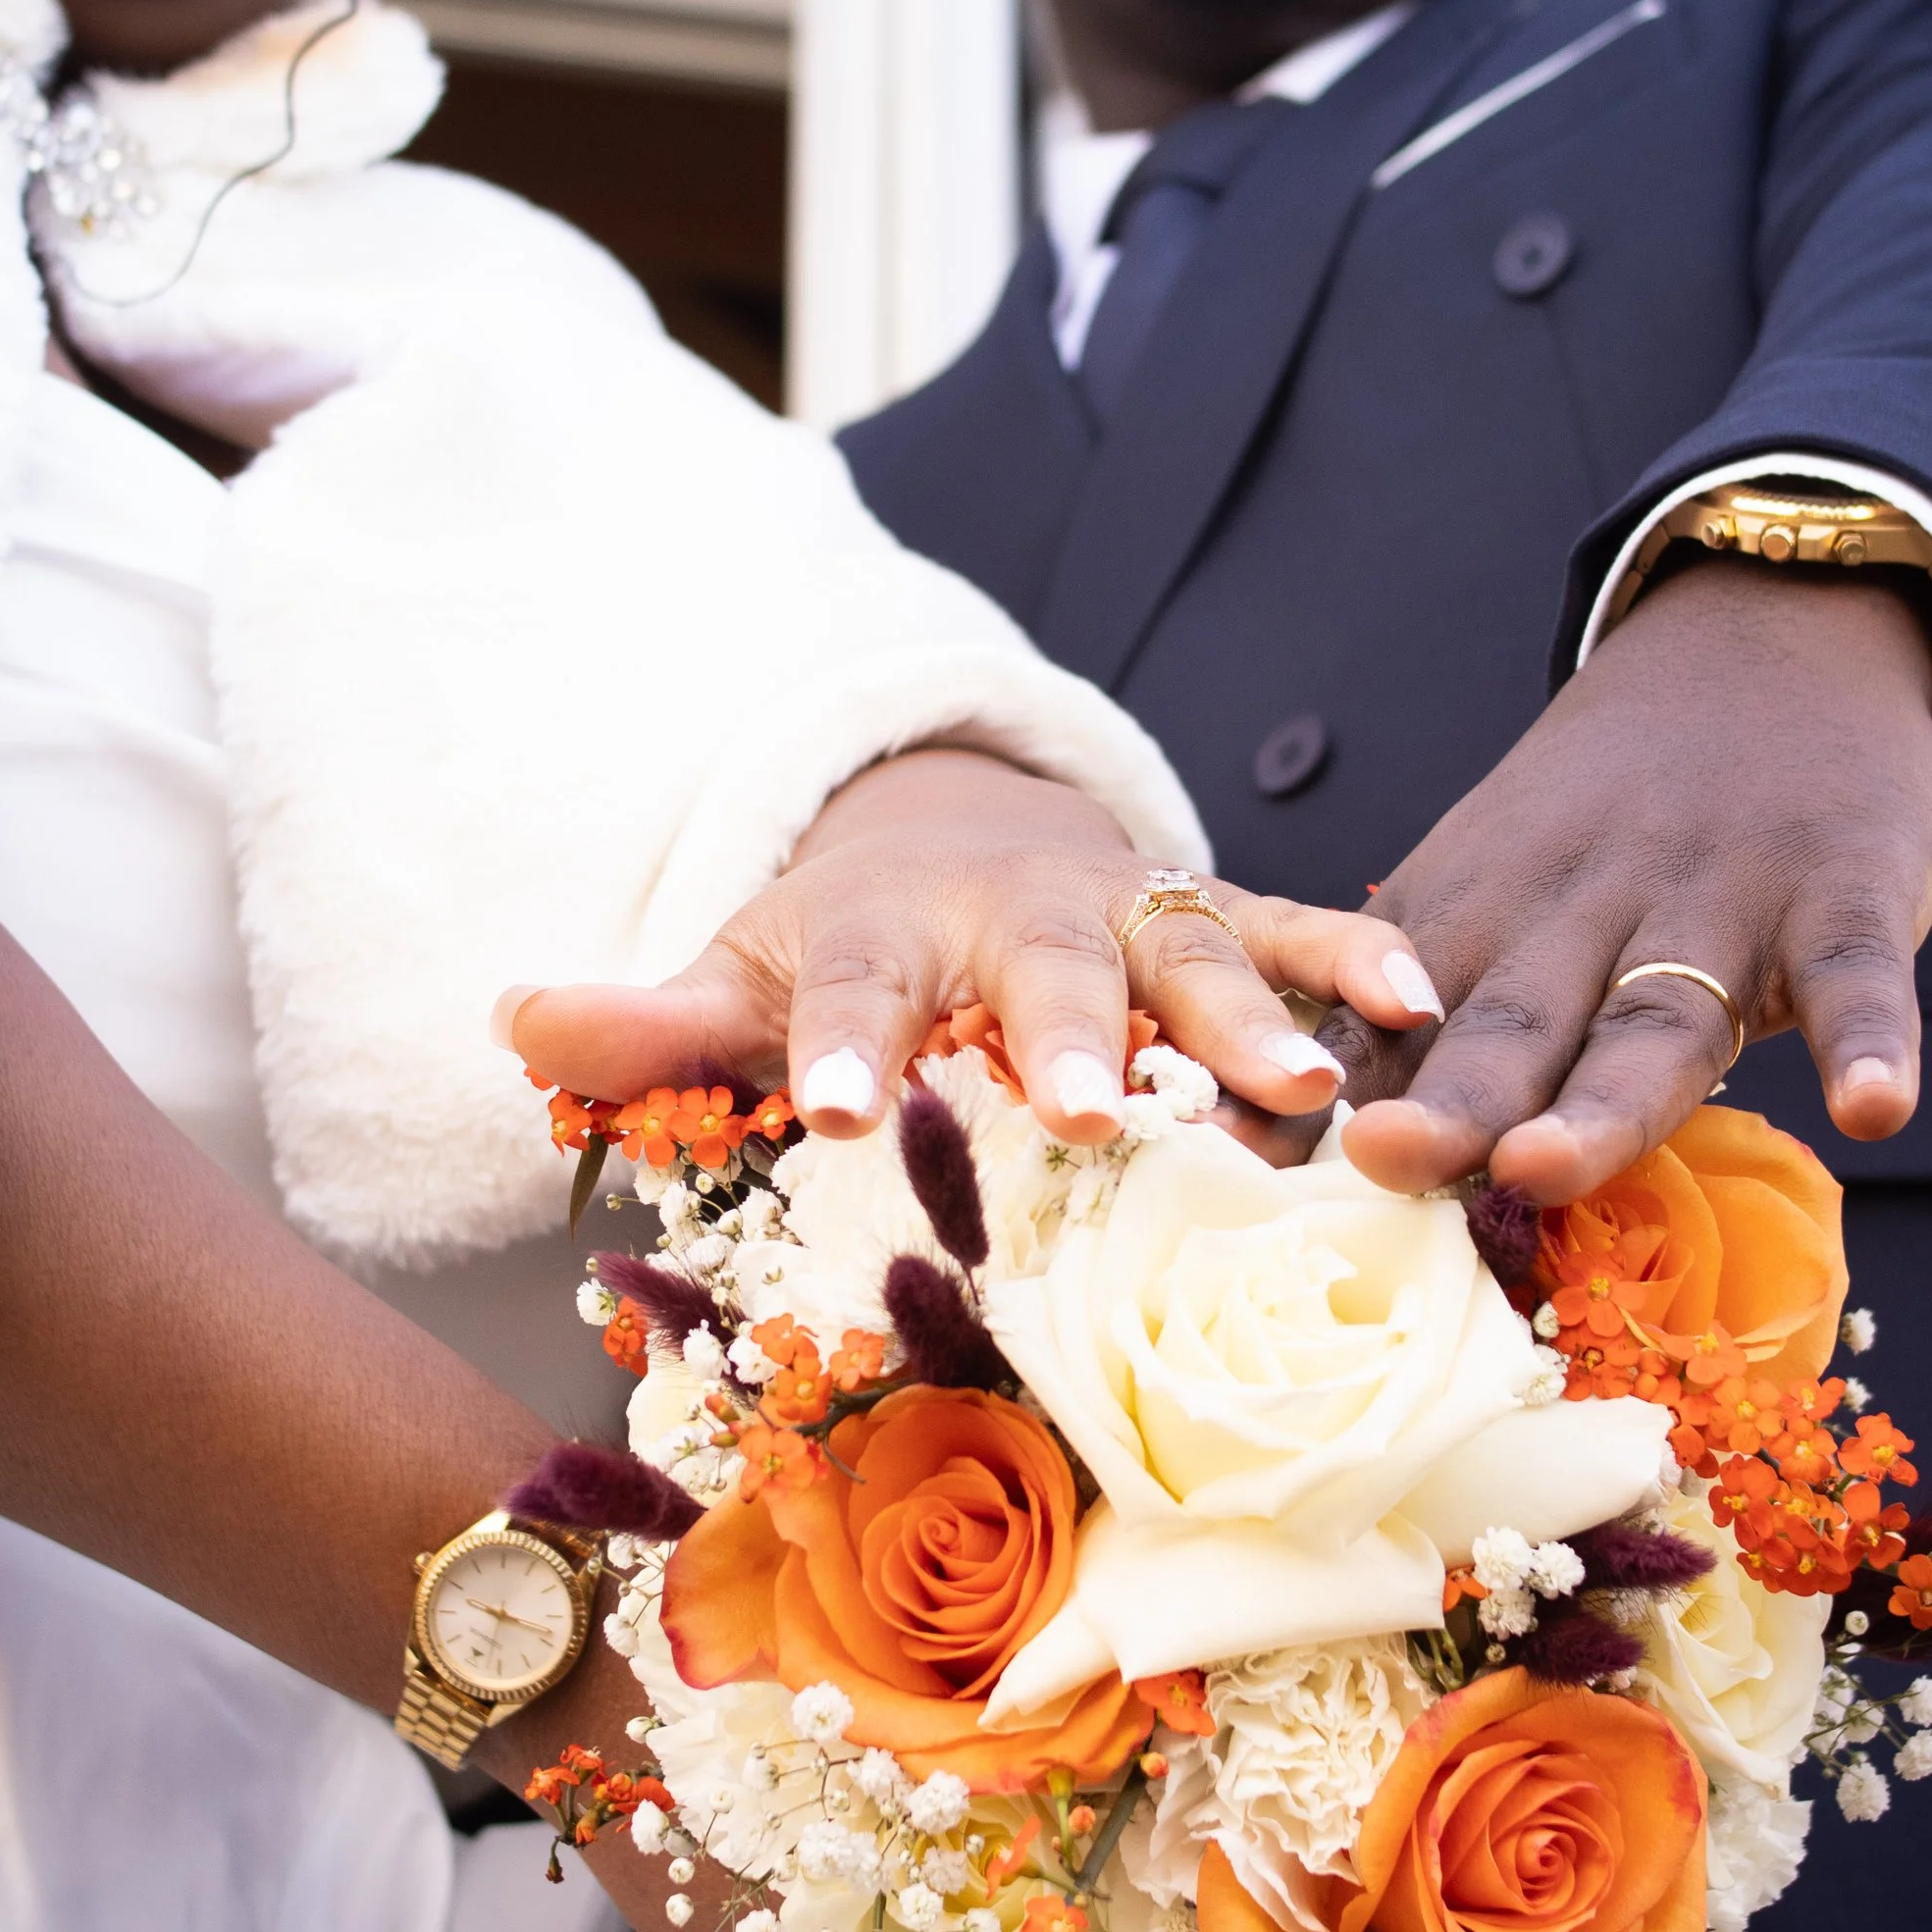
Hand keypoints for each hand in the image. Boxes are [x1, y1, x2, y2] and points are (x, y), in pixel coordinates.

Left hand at [498, 746, 1433, 1144]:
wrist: (957, 825)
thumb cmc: (848, 937)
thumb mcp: (744, 966)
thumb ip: (647, 1018)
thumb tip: (513, 1021)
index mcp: (887, 929)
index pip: (855, 983)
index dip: (849, 1041)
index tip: (840, 1107)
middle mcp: (1019, 913)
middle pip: (1045, 966)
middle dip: (1070, 1031)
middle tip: (1085, 1105)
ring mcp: (1127, 909)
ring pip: (1191, 954)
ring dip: (1245, 1021)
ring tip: (1301, 1095)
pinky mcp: (1214, 916)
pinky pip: (1289, 933)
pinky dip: (1354, 961)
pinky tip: (1418, 1008)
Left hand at [1318, 563, 1931, 1202]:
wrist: (1765, 634)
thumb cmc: (1608, 814)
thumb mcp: (1497, 883)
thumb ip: (1428, 1013)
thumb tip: (1315, 1155)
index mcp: (1482, 912)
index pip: (1395, 1022)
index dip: (1340, 1094)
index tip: (1264, 1159)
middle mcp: (1584, 908)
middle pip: (1511, 1026)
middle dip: (1446, 1104)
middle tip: (1382, 1160)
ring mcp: (1717, 899)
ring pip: (1654, 1017)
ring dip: (1603, 1101)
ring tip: (1550, 1167)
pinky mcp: (1840, 890)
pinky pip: (1852, 974)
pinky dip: (1870, 1037)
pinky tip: (1877, 1109)